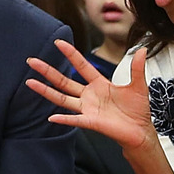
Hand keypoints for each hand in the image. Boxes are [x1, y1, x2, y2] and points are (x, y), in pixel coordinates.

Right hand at [26, 40, 154, 149]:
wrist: (140, 131)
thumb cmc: (137, 109)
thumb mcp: (138, 85)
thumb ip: (137, 68)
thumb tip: (143, 49)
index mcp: (99, 84)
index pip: (81, 65)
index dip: (70, 54)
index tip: (58, 42)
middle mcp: (89, 95)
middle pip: (64, 81)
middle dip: (48, 71)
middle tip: (32, 61)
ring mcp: (87, 109)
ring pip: (62, 98)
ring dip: (46, 91)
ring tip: (30, 82)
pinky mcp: (90, 122)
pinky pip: (74, 120)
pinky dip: (63, 119)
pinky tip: (51, 117)